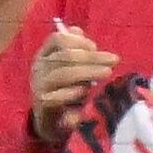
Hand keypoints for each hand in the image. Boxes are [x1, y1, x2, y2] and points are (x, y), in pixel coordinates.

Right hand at [26, 21, 122, 139]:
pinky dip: (75, 92)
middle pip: (65, 56)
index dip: (78, 41)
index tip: (96, 47)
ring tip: (107, 72)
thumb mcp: (69, 67)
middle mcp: (39, 69)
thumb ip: (74, 50)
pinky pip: (59, 96)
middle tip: (114, 60)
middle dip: (92, 57)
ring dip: (87, 72)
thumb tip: (78, 30)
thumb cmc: (63, 89)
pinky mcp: (44, 105)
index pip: (57, 39)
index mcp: (44, 56)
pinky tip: (88, 92)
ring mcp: (39, 87)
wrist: (49, 121)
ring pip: (63, 74)